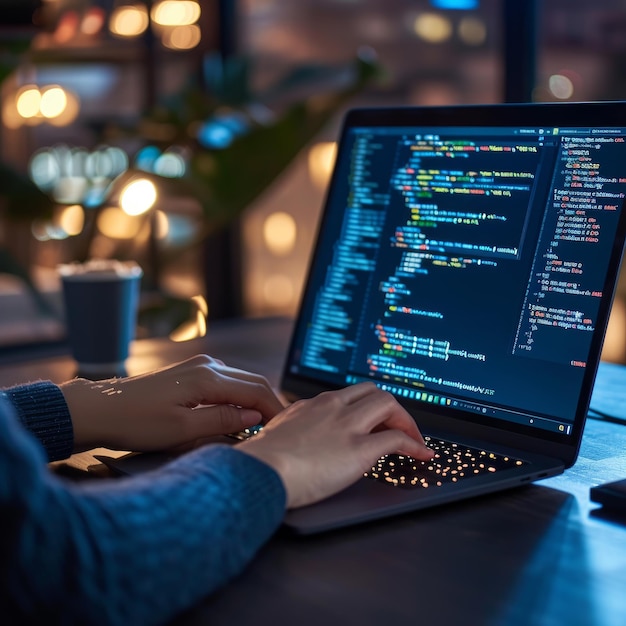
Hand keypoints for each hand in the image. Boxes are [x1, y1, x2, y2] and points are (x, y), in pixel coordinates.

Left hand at [60, 355, 284, 451]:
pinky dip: (239, 398)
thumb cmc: (137, 422)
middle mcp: (208, 366)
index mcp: (208, 378)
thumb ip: (223, 421)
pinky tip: (239, 415)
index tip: (285, 431)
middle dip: (270, 405)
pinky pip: (227, 383)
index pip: (256, 391)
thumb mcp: (183, 430)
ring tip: (262, 426)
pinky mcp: (192, 374)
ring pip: (241, 381)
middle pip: (253, 382)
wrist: (101, 409)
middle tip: (280, 429)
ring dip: (255, 401)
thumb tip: (255, 416)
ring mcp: (200, 367)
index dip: (275, 411)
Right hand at [238, 382, 433, 508]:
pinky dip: (415, 445)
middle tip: (398, 427)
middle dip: (391, 409)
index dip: (368, 406)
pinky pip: (398, 439)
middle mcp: (332, 407)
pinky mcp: (359, 448)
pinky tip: (421, 455)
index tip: (375, 419)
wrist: (260, 471)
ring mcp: (347, 425)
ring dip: (406, 421)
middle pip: (373, 391)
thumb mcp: (279, 433)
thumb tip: (299, 439)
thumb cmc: (262, 460)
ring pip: (389, 404)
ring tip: (413, 439)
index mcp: (313, 405)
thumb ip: (295, 428)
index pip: (349, 395)